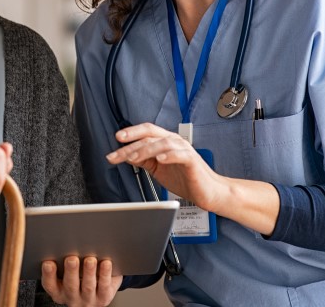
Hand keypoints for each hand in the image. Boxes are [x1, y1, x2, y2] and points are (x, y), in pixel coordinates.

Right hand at [41, 256, 120, 306]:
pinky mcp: (104, 297)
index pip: (50, 285)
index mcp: (58, 291)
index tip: (48, 263)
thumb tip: (63, 242)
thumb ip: (62, 261)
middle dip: (71, 271)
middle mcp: (72, 297)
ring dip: (89, 272)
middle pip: (70, 286)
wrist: (97, 292)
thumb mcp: (65, 272)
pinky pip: (105, 286)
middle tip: (71, 258)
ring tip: (90, 260)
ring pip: (88, 286)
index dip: (48, 274)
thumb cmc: (78, 276)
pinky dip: (105, 274)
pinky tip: (106, 263)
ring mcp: (88, 299)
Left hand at [105, 123, 226, 212]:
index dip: (131, 133)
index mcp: (166, 142)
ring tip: (133, 158)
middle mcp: (175, 142)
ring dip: (146, 150)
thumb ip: (144, 160)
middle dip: (131, 144)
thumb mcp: (158, 168)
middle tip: (117, 153)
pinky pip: (180, 154)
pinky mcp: (192, 161)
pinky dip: (169, 155)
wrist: (207, 192)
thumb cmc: (186, 179)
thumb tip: (126, 155)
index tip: (116, 139)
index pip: (146, 132)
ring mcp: (184, 150)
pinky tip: (159, 159)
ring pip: (163, 143)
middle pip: (150, 136)